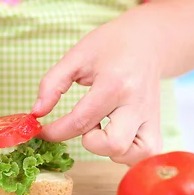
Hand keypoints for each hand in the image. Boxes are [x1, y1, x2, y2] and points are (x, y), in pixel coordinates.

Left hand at [32, 6, 163, 165]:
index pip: (81, 120)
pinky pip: (146, 153)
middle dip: (90, 143)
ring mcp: (151, 116)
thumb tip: (36, 113)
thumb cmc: (110, 46)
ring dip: (110, 151)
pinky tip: (115, 137)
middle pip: (114, 144)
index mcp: (114, 83)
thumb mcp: (76, 56)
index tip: (42, 132)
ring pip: (134, 154)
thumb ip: (52, 84)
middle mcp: (136, 103)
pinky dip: (128, 154)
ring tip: (102, 130)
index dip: (55, 132)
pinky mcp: (157, 125)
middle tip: (86, 126)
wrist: (148, 40)